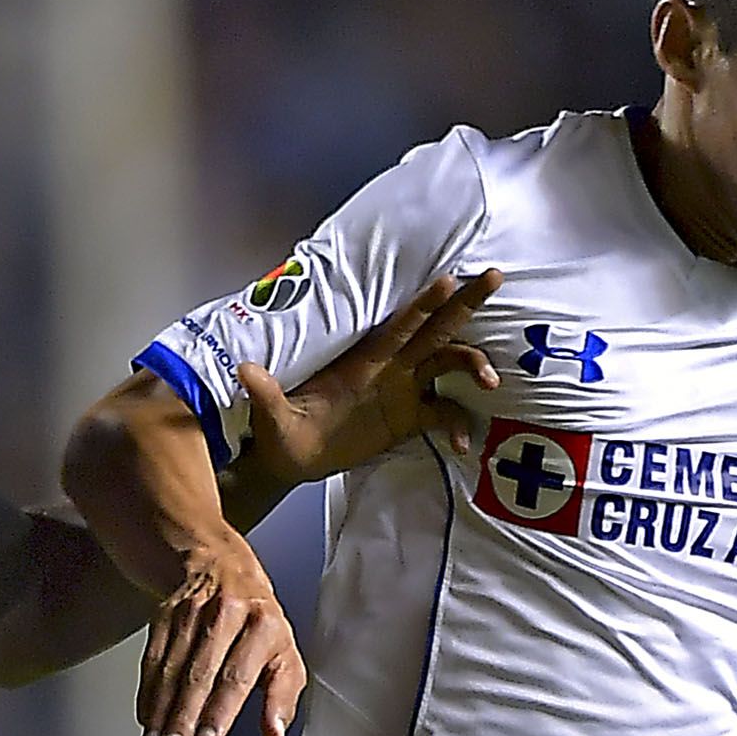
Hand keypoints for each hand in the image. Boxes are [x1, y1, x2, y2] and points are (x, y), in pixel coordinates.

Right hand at [134, 531, 304, 735]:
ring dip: (161, 709)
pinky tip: (147, 718)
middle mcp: (226, 613)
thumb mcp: (284, 654)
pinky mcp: (165, 614)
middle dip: (184, 714)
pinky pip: (153, 658)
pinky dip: (148, 691)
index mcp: (262, 624)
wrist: (223, 565)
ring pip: (172, 668)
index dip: (220, 710)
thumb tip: (275, 734)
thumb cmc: (259, 622)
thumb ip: (282, 697)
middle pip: (200, 672)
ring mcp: (191, 611)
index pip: (238, 675)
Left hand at [235, 269, 502, 493]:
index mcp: (363, 359)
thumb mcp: (271, 415)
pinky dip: (458, 426)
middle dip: (464, 304)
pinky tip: (461, 446)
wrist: (289, 459)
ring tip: (490, 382)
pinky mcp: (408, 420)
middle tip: (494, 276)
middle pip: (435, 329)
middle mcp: (389, 368)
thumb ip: (265, 393)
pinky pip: (444, 415)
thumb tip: (242, 368)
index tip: (449, 279)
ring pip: (448, 365)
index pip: (398, 325)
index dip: (423, 303)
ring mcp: (402, 391)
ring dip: (472, 365)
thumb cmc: (280, 432)